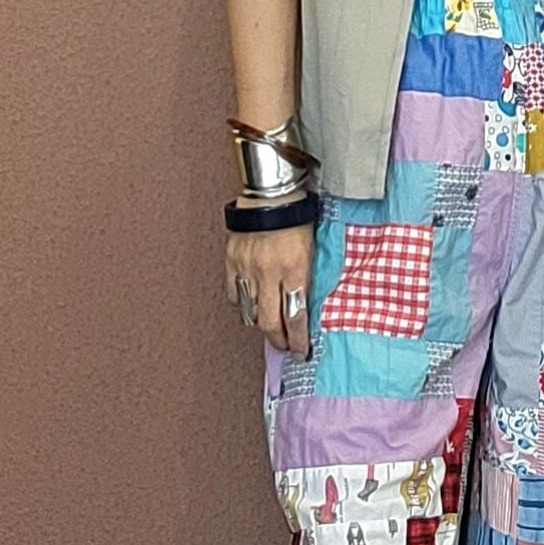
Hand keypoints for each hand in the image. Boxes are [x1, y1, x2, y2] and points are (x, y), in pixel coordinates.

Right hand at [225, 199, 313, 356]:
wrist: (271, 194)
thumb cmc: (295, 218)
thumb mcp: (311, 251)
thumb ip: (305, 279)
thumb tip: (303, 307)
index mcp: (294, 270)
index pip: (295, 316)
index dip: (297, 339)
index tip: (300, 350)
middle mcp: (269, 273)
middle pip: (269, 322)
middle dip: (277, 339)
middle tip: (283, 345)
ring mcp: (247, 268)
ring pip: (249, 312)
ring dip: (260, 323)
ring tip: (268, 326)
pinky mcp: (232, 261)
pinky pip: (234, 294)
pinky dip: (242, 303)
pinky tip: (250, 302)